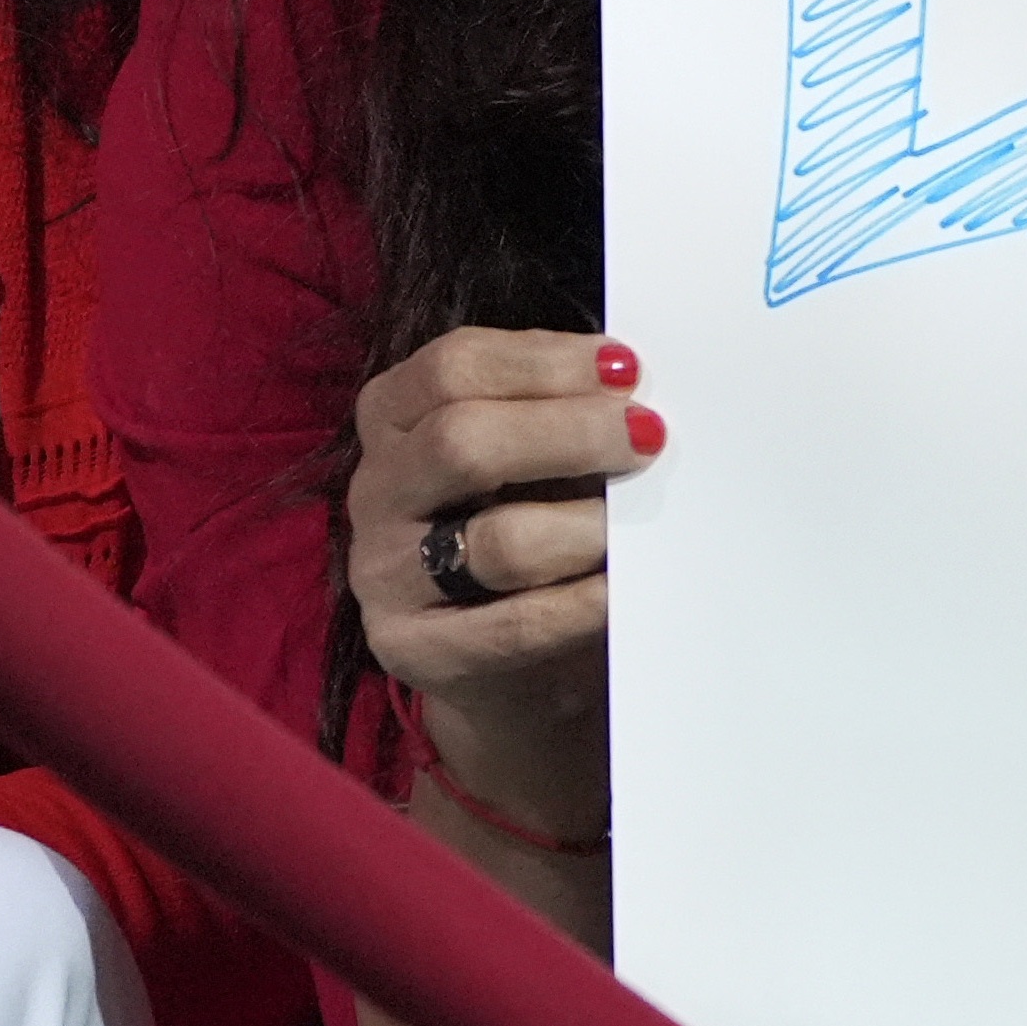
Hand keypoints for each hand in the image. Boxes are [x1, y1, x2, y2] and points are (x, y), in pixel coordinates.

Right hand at [346, 328, 652, 840]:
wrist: (510, 663)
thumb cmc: (530, 526)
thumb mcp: (529, 457)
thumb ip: (562, 411)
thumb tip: (634, 385)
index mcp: (394, 416)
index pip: (453, 367)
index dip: (545, 361)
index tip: (625, 368)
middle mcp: (377, 489)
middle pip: (461, 441)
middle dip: (569, 432)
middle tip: (649, 436)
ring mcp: (385, 575)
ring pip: (496, 540)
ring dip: (586, 526)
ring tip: (639, 523)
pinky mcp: (416, 650)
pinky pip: (518, 624)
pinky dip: (585, 601)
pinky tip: (624, 588)